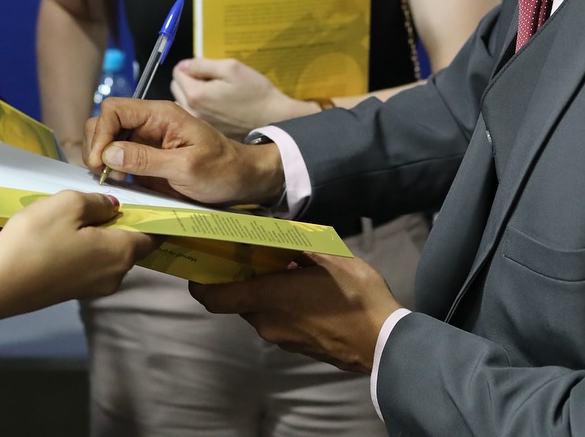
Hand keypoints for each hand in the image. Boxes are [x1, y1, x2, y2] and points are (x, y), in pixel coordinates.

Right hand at [0, 190, 157, 312]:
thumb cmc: (37, 239)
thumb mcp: (68, 205)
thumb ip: (98, 202)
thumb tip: (114, 208)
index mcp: (123, 253)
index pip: (153, 235)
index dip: (151, 216)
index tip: (144, 199)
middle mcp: (116, 275)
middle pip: (130, 244)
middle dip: (122, 224)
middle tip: (101, 201)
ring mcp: (94, 288)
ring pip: (108, 254)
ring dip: (100, 236)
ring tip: (76, 216)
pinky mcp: (73, 292)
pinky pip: (90, 264)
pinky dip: (85, 249)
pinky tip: (63, 237)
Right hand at [85, 97, 283, 206]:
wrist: (243, 179)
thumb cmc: (222, 171)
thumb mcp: (186, 168)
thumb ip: (147, 159)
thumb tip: (108, 152)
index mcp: (160, 114)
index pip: (115, 109)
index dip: (101, 133)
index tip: (99, 162)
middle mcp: (150, 122)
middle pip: (106, 121)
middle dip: (98, 145)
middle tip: (104, 173)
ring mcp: (147, 138)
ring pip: (109, 137)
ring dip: (103, 157)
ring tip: (113, 178)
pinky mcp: (147, 155)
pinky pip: (119, 154)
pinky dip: (112, 166)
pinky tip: (120, 180)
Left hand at [170, 57, 318, 134]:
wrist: (273, 119)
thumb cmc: (254, 91)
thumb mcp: (231, 68)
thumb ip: (202, 64)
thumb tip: (183, 65)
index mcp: (195, 94)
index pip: (177, 72)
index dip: (192, 66)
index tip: (209, 69)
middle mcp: (191, 112)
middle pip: (176, 87)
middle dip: (189, 80)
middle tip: (212, 81)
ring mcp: (198, 124)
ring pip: (182, 101)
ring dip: (191, 94)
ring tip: (214, 94)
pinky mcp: (206, 132)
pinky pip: (192, 114)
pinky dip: (198, 107)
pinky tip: (217, 107)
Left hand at [190, 253, 401, 372]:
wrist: (384, 342)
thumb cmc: (356, 296)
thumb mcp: (330, 259)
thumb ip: (300, 247)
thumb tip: (281, 237)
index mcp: (269, 298)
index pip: (216, 298)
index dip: (201, 284)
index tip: (201, 267)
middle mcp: (268, 322)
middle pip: (239, 301)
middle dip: (242, 280)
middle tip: (252, 255)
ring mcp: (282, 339)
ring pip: (260, 311)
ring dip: (265, 292)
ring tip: (286, 269)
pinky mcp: (297, 347)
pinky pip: (278, 322)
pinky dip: (281, 305)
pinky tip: (303, 289)